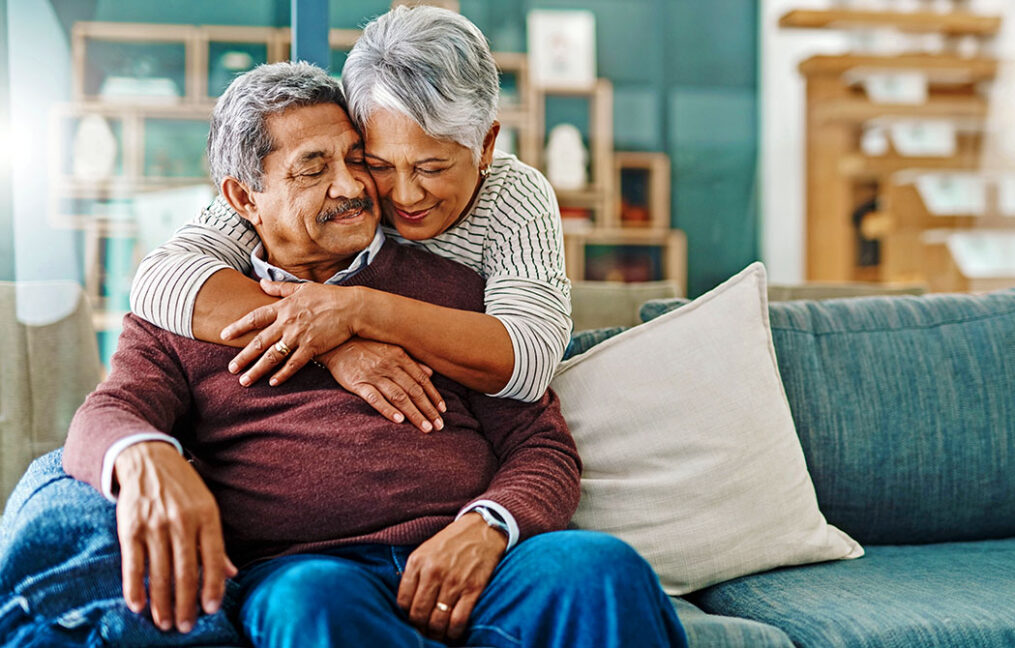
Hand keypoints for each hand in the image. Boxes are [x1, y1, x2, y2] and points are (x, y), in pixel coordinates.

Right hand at [114, 441, 236, 632]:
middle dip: (186, 603)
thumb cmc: (182, 488)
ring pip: (159, 572)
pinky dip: (134, 587)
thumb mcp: (207, 507)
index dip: (213, 587)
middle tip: (185, 627)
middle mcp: (182, 521)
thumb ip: (216, 542)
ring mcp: (155, 524)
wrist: (147, 459)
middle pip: (186, 571)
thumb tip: (232, 574)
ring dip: (161, 602)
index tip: (211, 610)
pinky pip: (133, 564)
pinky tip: (138, 606)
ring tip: (164, 623)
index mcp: (207, 515)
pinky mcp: (130, 527)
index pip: (214, 558)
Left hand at [221, 280, 361, 386]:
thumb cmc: (328, 296)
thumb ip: (280, 288)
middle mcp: (287, 323)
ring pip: (273, 356)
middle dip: (243, 357)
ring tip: (244, 380)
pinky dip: (283, 374)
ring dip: (257, 370)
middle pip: (260, 342)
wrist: (351, 308)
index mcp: (283, 307)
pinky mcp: (312, 348)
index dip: (238, 327)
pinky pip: (294, 364)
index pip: (255, 318)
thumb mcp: (302, 288)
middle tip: (231, 368)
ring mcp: (299, 337)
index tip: (224, 335)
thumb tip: (261, 283)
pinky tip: (272, 383)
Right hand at [318, 338, 446, 432]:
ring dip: (414, 413)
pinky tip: (399, 420)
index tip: (443, 410)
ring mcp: (374, 375)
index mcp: (400, 357)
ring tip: (425, 428)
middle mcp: (390, 366)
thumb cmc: (366, 346)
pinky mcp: (358, 383)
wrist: (335, 342)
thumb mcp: (391, 348)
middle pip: (414, 391)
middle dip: (428, 409)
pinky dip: (388, 409)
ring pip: (399, 397)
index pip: (422, 380)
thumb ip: (411, 361)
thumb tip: (431, 373)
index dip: (434, 396)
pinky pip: (375, 398)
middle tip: (439, 426)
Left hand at [397, 513, 507, 641]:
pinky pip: (459, 620)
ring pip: (437, 621)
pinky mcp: (473, 589)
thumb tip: (405, 603)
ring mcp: (454, 581)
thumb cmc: (451, 541)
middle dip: (420, 627)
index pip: (403, 601)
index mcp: (418, 562)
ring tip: (437, 634)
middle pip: (418, 614)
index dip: (405, 616)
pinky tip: (453, 633)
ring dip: (436, 633)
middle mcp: (433, 572)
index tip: (411, 619)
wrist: (482, 528)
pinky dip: (454, 632)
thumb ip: (414, 573)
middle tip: (424, 630)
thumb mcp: (425, 550)